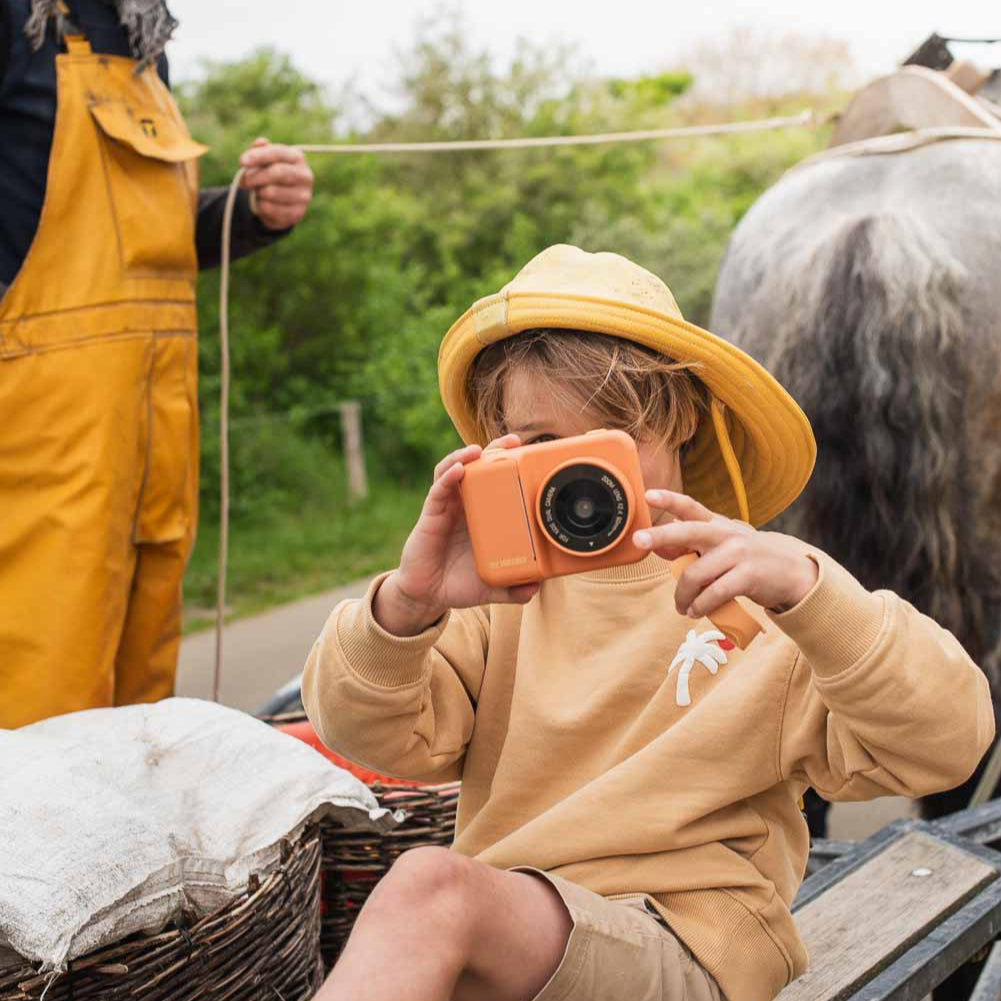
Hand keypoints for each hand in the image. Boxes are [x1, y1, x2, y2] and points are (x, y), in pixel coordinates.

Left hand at [239, 137, 313, 229]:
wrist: (282, 202)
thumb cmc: (270, 175)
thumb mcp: (265, 160)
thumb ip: (260, 150)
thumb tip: (261, 142)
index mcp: (297, 157)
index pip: (278, 153)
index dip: (259, 156)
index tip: (242, 161)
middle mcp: (305, 176)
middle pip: (278, 172)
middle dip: (256, 176)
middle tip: (244, 181)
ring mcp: (303, 196)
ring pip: (272, 192)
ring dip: (258, 192)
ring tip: (257, 191)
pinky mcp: (297, 213)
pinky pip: (270, 208)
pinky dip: (260, 205)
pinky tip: (262, 202)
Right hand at [375, 436, 540, 635]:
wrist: (428, 595)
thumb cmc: (460, 583)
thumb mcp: (492, 587)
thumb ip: (513, 588)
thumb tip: (535, 589)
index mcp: (484, 515)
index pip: (497, 482)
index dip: (511, 465)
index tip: (530, 454)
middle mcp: (466, 505)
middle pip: (478, 468)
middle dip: (494, 450)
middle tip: (512, 441)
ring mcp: (447, 507)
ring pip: (454, 471)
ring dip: (464, 455)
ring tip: (478, 450)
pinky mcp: (431, 515)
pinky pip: (438, 490)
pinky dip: (447, 477)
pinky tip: (458, 470)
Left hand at [633, 490, 817, 615]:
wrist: (792, 573)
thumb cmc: (747, 559)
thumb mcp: (723, 545)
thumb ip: (695, 545)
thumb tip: (661, 549)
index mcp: (717, 524)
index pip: (690, 507)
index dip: (669, 499)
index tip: (648, 495)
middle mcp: (726, 533)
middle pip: (688, 532)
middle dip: (660, 535)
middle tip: (638, 539)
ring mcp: (738, 553)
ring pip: (695, 574)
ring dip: (682, 595)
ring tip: (681, 607)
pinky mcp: (748, 575)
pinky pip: (714, 592)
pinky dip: (700, 605)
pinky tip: (695, 611)